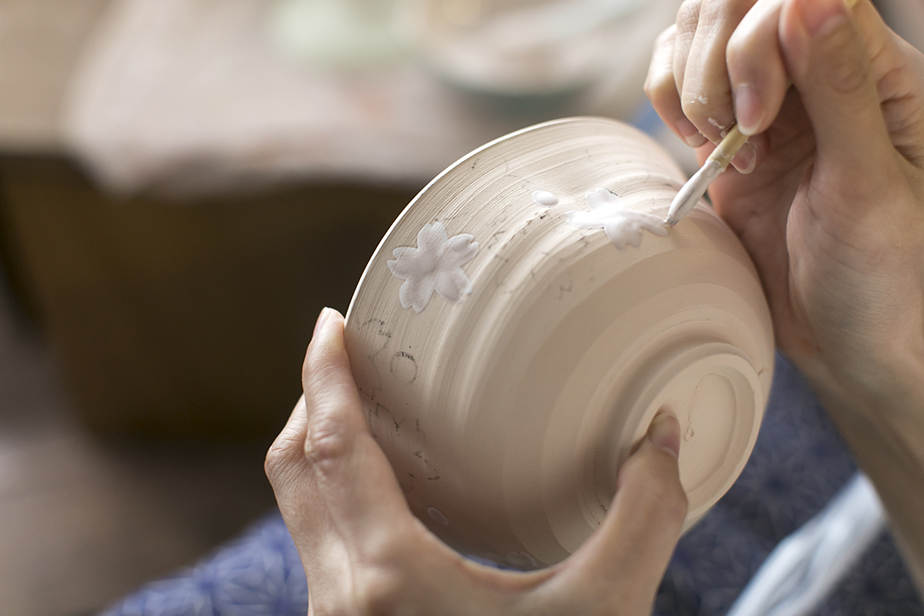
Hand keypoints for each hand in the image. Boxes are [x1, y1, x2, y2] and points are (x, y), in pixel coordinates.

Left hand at [266, 308, 686, 615]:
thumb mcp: (604, 614)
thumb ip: (644, 516)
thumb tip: (667, 432)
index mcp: (386, 576)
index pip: (330, 446)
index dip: (324, 375)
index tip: (330, 323)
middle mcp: (339, 596)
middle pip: (294, 468)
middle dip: (312, 401)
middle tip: (347, 356)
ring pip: (300, 512)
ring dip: (320, 452)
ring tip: (366, 413)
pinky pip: (320, 547)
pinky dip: (336, 499)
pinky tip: (390, 496)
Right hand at [645, 0, 923, 584]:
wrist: (846, 343)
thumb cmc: (883, 277)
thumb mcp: (868, 186)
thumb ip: (841, 90)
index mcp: (877, 73)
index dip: (760, 41)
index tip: (760, 120)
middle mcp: (819, 74)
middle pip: (739, 4)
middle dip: (717, 64)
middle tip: (738, 137)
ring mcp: (768, 102)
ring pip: (700, 33)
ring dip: (691, 86)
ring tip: (723, 150)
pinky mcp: (727, 135)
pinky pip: (679, 81)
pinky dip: (672, 103)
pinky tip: (700, 148)